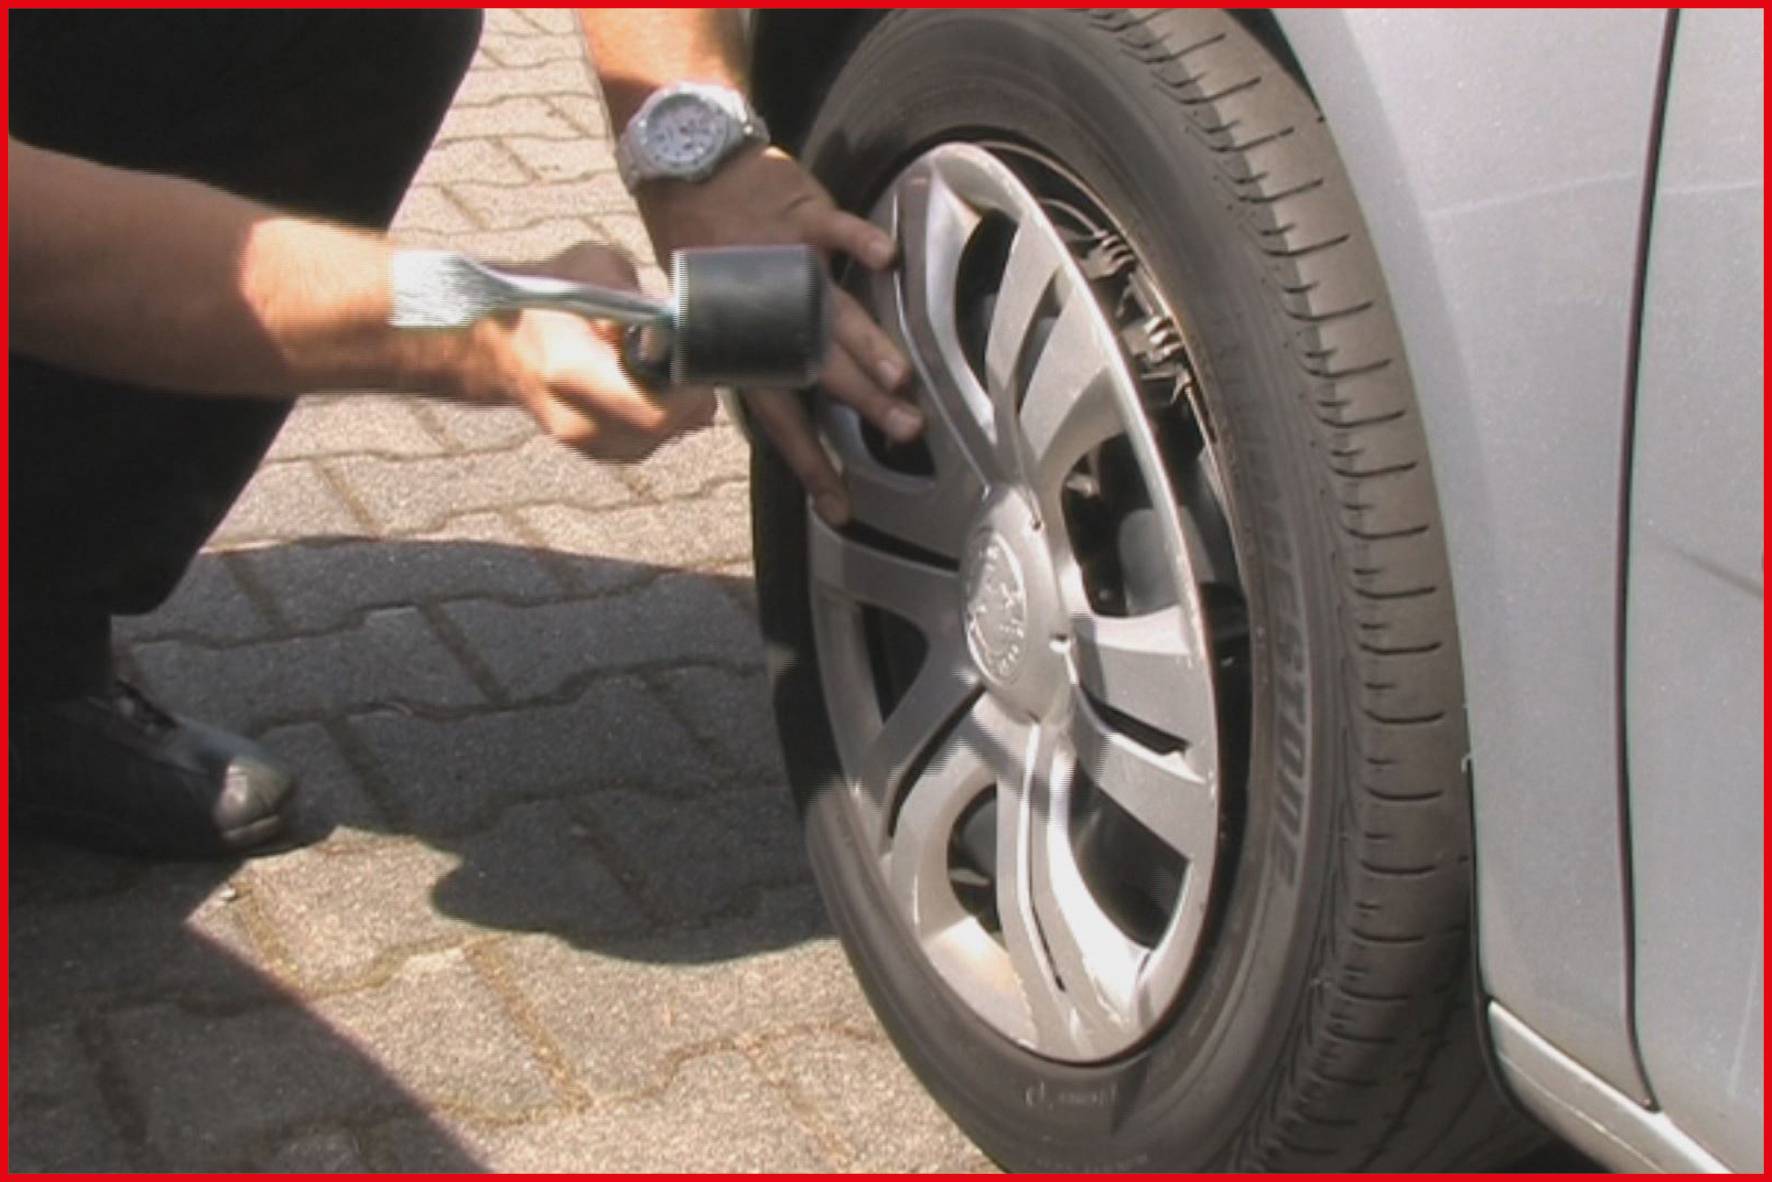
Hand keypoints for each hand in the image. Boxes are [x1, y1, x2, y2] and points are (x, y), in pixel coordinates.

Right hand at [458, 244, 715, 460]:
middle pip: (663, 428)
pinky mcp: (592, 449)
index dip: (687, 387)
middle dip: (685, 394)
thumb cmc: (541, 295)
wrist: (494, 338)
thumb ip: (636, 297)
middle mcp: (576, 420)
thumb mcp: (592, 269)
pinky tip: (643, 384)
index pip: (656, 410)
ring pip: (658, 438)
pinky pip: (644, 441)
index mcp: (572, 373)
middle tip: (681, 357)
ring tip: (656, 367)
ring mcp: (583, 442)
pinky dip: (654, 416)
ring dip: (672, 407)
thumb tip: (674, 322)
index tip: (691, 356)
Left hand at [635, 145, 921, 522]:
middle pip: (820, 369)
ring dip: (869, 344)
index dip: (811, 463)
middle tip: (905, 429)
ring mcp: (788, 261)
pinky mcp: (801, 214)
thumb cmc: (699, 243)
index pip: (781, 419)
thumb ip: (744, 354)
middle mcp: (769, 309)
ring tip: (901, 376)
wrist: (686, 166)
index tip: (841, 503)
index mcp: (745, 342)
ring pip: (834, 311)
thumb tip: (774, 402)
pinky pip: (836, 230)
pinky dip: (862, 243)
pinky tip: (887, 260)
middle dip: (864, 404)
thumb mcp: (704, 309)